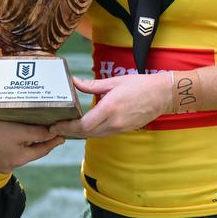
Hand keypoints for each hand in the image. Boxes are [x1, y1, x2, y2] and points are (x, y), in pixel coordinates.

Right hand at [0, 119, 63, 172]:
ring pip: (13, 154)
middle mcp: (10, 166)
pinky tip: (0, 137)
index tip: (62, 136)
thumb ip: (36, 133)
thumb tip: (52, 134)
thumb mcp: (18, 130)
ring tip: (21, 133)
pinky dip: (4, 146)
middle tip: (44, 132)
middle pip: (28, 153)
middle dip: (36, 143)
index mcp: (21, 159)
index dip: (53, 142)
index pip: (43, 150)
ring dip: (18, 144)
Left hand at [50, 73, 171, 138]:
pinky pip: (103, 134)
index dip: (67, 128)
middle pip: (85, 134)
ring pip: (94, 136)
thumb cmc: (139, 85)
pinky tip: (83, 127)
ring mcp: (120, 128)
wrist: (162, 95)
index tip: (55, 125)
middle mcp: (114, 122)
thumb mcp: (113, 81)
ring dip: (78, 134)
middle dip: (68, 133)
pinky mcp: (124, 130)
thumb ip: (91, 85)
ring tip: (65, 128)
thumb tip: (74, 81)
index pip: (83, 125)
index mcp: (109, 108)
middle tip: (54, 128)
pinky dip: (91, 132)